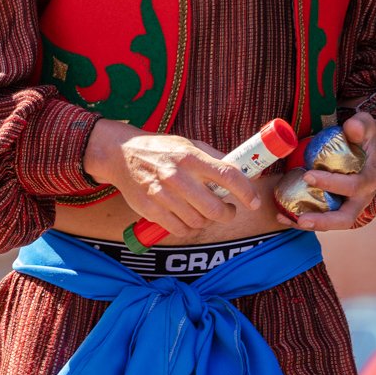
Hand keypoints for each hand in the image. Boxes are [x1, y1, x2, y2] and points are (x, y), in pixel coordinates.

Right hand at [84, 120, 260, 238]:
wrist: (121, 155)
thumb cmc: (162, 150)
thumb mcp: (189, 145)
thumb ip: (215, 159)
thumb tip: (245, 173)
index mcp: (190, 156)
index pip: (227, 175)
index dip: (246, 192)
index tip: (253, 202)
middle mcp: (177, 176)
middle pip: (214, 208)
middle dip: (227, 213)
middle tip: (228, 210)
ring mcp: (162, 195)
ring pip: (198, 222)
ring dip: (207, 221)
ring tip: (205, 212)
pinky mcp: (150, 210)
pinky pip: (179, 229)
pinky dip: (188, 228)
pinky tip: (188, 219)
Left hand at [288, 111, 375, 231]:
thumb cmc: (369, 136)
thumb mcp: (368, 125)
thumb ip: (361, 125)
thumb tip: (351, 127)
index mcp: (371, 178)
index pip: (353, 186)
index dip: (332, 184)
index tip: (308, 176)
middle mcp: (363, 197)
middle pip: (346, 218)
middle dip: (324, 221)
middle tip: (302, 219)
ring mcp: (352, 205)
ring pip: (333, 222)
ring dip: (311, 225)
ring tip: (286, 219)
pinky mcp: (341, 206)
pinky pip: (324, 217)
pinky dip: (305, 219)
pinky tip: (284, 216)